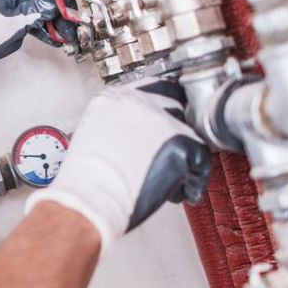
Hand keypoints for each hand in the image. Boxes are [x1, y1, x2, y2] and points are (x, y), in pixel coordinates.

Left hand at [0, 0, 76, 80]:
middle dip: (53, 8)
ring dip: (42, 16)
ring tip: (57, 35)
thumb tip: (61, 6)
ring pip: (27, 0)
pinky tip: (43, 33)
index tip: (70, 8)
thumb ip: (40, 12)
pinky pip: (16, 7)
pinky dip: (28, 18)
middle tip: (66, 26)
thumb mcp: (16, 26)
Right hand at [25, 78, 211, 256]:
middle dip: (174, 136)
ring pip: (190, 135)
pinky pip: (201, 160)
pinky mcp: (181, 143)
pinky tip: (172, 191)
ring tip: (164, 180)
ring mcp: (163, 120)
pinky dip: (192, 180)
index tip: (166, 123)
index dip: (164, 110)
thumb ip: (121, 124)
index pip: (156, 89)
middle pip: (176, 110)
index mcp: (115, 97)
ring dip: (182, 158)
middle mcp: (140, 102)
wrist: (89, 199)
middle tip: (166, 158)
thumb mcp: (95, 134)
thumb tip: (142, 133)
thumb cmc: (86, 178)